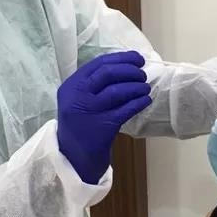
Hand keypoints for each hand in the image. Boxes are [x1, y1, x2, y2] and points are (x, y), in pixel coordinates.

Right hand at [57, 51, 151, 183]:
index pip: (98, 63)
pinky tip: (146, 101)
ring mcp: (89, 111)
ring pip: (117, 91)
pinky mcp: (102, 127)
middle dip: (130, 70)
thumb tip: (125, 67)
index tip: (137, 59)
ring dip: (136, 86)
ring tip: (145, 88)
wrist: (72, 158)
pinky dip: (138, 102)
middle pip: (108, 73)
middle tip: (142, 75)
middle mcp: (77, 96)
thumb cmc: (80, 125)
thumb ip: (93, 84)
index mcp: (71, 86)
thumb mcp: (76, 100)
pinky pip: (125, 110)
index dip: (121, 58)